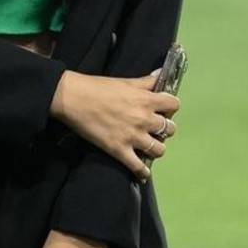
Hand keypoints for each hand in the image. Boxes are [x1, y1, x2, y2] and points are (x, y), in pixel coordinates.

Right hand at [49, 71, 178, 178]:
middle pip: (170, 129)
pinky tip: (142, 173)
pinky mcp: (119, 150)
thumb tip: (160, 74)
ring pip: (159, 150)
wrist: (73, 98)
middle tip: (153, 128)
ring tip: (147, 146)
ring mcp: (133, 137)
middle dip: (164, 129)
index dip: (169, 107)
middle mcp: (144, 119)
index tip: (162, 109)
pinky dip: (142, 172)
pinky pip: (138, 167)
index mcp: (147, 99)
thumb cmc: (98, 87)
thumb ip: (146, 81)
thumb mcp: (126, 80)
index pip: (174, 105)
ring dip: (155, 148)